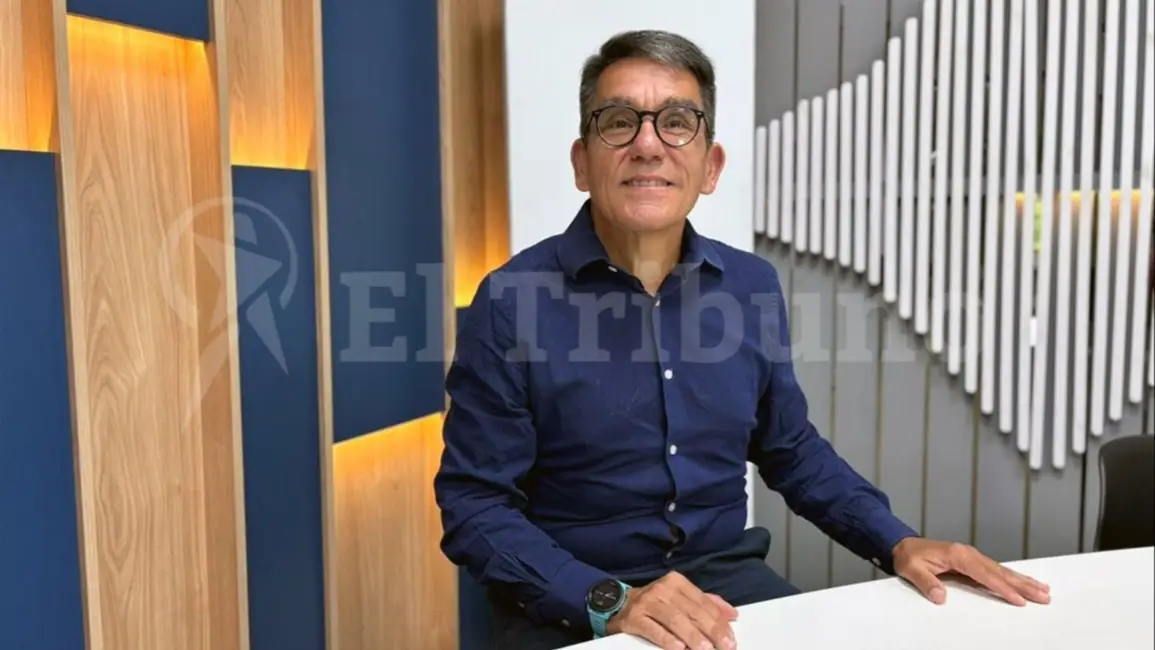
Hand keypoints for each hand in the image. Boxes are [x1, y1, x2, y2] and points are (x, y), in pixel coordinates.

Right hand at [606, 571, 738, 649]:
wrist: (619, 605)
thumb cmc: (656, 604)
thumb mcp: (680, 598)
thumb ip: (706, 604)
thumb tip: (732, 614)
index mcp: (676, 582)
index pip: (703, 602)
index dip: (719, 621)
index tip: (731, 638)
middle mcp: (662, 589)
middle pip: (691, 611)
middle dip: (711, 631)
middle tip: (724, 647)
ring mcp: (647, 603)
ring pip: (674, 620)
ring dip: (692, 636)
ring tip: (705, 649)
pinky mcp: (634, 618)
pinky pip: (653, 629)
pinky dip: (666, 639)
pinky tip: (678, 648)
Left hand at [892, 537, 1051, 606]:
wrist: (902, 545)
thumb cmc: (908, 557)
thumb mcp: (912, 570)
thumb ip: (926, 583)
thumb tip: (941, 596)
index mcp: (957, 555)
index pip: (985, 575)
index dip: (1002, 588)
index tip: (1019, 600)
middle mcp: (968, 554)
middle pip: (1000, 571)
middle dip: (1023, 584)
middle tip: (1044, 596)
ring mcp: (971, 556)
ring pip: (1002, 570)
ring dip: (1023, 580)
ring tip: (1043, 590)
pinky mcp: (971, 561)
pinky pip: (996, 570)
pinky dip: (1012, 577)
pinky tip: (1023, 582)